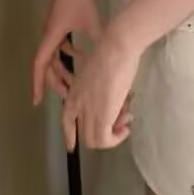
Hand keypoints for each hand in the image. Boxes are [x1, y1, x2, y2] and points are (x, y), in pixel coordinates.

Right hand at [31, 0, 101, 104]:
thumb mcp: (93, 21)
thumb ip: (99, 41)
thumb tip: (112, 60)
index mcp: (51, 35)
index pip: (40, 65)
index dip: (38, 84)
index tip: (36, 102)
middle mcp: (48, 33)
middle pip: (47, 63)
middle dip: (56, 81)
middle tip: (67, 97)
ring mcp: (53, 26)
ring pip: (54, 54)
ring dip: (64, 67)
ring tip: (75, 81)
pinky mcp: (60, 20)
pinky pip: (61, 43)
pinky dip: (69, 52)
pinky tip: (83, 55)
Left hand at [61, 27, 140, 151]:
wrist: (117, 47)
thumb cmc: (112, 53)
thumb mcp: (100, 75)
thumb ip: (101, 91)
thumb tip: (117, 105)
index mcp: (74, 92)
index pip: (66, 121)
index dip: (69, 136)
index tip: (71, 147)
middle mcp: (76, 104)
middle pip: (84, 133)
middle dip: (105, 130)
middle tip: (123, 118)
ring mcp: (87, 112)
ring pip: (94, 140)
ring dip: (113, 135)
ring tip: (127, 119)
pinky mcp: (100, 118)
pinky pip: (105, 140)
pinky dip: (116, 139)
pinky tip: (126, 128)